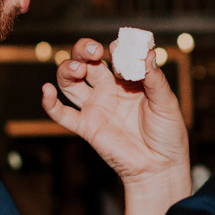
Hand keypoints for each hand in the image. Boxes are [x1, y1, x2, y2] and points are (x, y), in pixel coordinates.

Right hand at [42, 37, 189, 188]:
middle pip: (86, 62)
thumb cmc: (167, 134)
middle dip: (84, 51)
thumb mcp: (166, 103)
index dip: (114, 48)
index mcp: (129, 80)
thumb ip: (156, 80)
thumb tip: (148, 54)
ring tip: (78, 69)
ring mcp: (96, 107)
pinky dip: (50, 103)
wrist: (159, 167)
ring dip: (68, 69)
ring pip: (70, 81)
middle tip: (93, 51)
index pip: (114, 55)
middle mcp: (108, 89)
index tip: (119, 47)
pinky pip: (62, 114)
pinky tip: (47, 91)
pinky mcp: (86, 127)